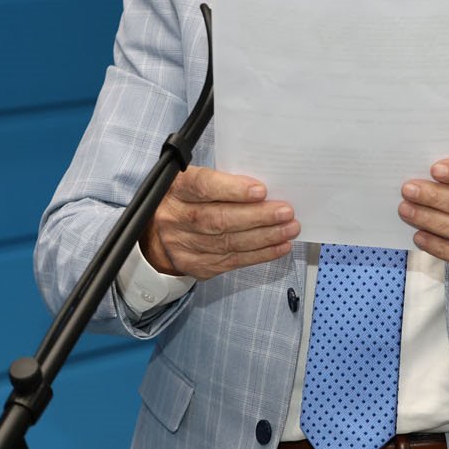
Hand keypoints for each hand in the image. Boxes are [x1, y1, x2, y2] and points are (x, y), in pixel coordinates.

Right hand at [141, 166, 299, 280]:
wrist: (159, 235)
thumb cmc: (188, 201)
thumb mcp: (196, 182)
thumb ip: (223, 182)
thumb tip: (264, 189)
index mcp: (177, 189)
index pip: (203, 187)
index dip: (233, 189)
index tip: (261, 190)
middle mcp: (176, 218)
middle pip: (219, 219)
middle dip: (258, 217)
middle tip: (286, 212)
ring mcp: (184, 246)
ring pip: (229, 243)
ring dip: (265, 237)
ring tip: (289, 229)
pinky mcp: (197, 266)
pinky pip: (232, 261)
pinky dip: (260, 254)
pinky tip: (279, 246)